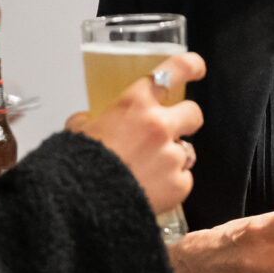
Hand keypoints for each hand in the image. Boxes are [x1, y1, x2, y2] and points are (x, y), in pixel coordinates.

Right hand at [68, 52, 204, 215]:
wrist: (82, 206)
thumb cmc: (79, 168)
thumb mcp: (77, 133)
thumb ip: (86, 121)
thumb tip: (85, 121)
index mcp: (135, 104)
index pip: (175, 70)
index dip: (191, 66)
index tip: (197, 68)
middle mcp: (159, 125)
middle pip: (193, 113)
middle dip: (184, 122)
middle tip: (166, 134)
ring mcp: (172, 155)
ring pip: (187, 151)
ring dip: (172, 159)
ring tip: (146, 172)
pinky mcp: (180, 184)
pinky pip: (184, 179)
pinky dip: (171, 185)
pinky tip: (149, 190)